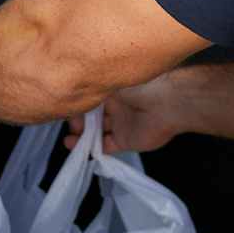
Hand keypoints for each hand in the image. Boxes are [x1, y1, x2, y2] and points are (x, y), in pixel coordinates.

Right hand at [68, 71, 184, 153]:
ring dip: (83, 137)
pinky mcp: (126, 140)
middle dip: (78, 122)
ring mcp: (121, 124)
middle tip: (70, 127)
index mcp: (114, 90)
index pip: (90, 99)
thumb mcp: (112, 84)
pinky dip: (93, 148)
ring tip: (69, 141)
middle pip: (92, 117)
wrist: (167, 105)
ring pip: (97, 132)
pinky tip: (79, 148)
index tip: (66, 109)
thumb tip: (75, 93)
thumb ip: (94, 90)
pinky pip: (106, 146)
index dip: (78, 105)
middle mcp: (117, 106)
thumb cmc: (140, 88)